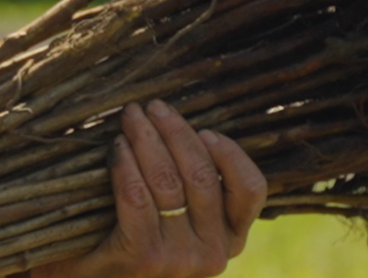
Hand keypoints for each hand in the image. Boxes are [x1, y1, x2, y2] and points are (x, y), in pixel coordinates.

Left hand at [34, 101, 266, 277]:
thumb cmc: (135, 244)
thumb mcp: (180, 223)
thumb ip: (196, 189)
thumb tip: (188, 127)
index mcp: (231, 240)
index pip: (250, 189)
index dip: (229, 153)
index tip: (203, 128)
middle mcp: (213, 254)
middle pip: (201, 175)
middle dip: (174, 131)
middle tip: (151, 107)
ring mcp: (179, 259)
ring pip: (167, 181)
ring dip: (145, 139)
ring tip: (130, 118)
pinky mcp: (142, 259)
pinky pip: (136, 196)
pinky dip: (125, 164)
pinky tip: (116, 146)